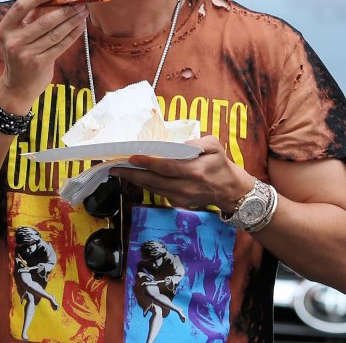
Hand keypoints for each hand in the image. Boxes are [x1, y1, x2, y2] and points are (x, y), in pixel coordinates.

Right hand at [0, 0, 87, 111]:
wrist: (18, 86)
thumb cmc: (20, 55)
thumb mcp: (17, 36)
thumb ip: (29, 18)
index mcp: (6, 29)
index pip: (21, 7)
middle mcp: (14, 41)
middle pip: (44, 21)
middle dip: (65, 10)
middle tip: (79, 2)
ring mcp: (27, 54)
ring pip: (55, 33)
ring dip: (72, 21)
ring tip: (83, 12)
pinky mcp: (40, 63)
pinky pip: (61, 45)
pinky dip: (73, 34)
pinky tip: (81, 26)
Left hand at [111, 135, 253, 210]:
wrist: (231, 191)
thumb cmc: (221, 164)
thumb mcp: (214, 146)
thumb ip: (197, 142)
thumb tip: (177, 145)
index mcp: (195, 171)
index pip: (166, 167)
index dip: (148, 162)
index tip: (132, 157)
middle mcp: (186, 187)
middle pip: (153, 181)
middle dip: (132, 174)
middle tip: (115, 167)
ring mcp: (181, 197)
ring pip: (153, 189)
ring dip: (135, 180)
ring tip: (120, 171)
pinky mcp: (179, 203)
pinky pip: (158, 193)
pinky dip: (146, 185)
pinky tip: (136, 177)